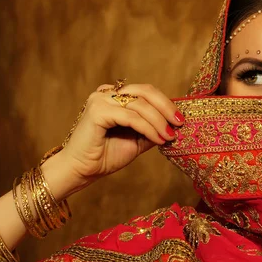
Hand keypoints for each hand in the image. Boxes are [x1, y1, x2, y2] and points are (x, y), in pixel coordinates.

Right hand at [57, 83, 183, 191]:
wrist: (81, 171)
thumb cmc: (105, 156)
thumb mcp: (136, 140)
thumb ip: (152, 129)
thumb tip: (175, 125)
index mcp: (115, 96)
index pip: (146, 92)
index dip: (165, 103)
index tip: (180, 120)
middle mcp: (107, 93)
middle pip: (145, 91)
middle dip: (166, 107)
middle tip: (180, 123)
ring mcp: (100, 99)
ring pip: (140, 105)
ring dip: (159, 122)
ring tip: (169, 136)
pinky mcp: (98, 111)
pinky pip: (131, 117)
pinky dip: (149, 128)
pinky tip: (159, 139)